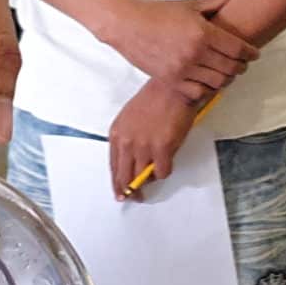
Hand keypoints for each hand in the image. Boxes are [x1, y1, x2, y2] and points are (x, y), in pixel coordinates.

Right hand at [101, 0, 255, 101]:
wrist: (128, 26)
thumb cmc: (158, 13)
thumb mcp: (188, 5)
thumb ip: (213, 2)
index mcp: (202, 33)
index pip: (237, 48)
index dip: (250, 53)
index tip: (254, 54)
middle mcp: (195, 53)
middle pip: (231, 67)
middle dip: (241, 67)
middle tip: (242, 65)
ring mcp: (183, 69)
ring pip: (217, 82)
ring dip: (226, 79)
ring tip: (227, 74)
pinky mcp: (171, 80)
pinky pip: (198, 92)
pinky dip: (207, 89)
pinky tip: (207, 82)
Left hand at [108, 81, 199, 200]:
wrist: (172, 86)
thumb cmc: (155, 98)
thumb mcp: (130, 118)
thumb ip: (128, 140)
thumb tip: (133, 161)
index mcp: (117, 134)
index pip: (113, 166)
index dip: (117, 183)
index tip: (120, 192)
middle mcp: (127, 142)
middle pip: (124, 177)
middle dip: (129, 191)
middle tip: (136, 197)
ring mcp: (144, 146)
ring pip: (143, 176)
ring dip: (150, 179)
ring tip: (156, 174)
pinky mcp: (162, 148)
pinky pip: (162, 172)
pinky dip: (165, 171)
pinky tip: (167, 163)